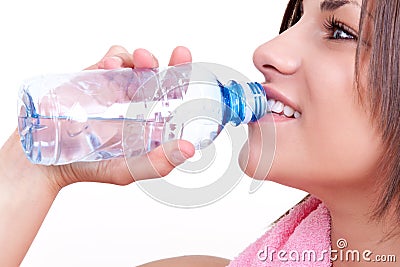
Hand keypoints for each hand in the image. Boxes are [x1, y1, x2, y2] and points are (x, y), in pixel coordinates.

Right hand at [7, 45, 194, 190]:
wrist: (46, 160)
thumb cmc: (89, 166)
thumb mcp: (127, 170)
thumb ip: (157, 163)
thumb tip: (189, 149)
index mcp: (149, 120)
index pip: (174, 98)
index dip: (187, 80)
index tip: (194, 71)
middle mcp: (136, 101)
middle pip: (160, 75)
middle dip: (170, 62)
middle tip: (178, 55)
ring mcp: (115, 88)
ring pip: (137, 62)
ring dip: (144, 57)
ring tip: (141, 61)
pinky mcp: (94, 78)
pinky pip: (112, 60)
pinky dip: (116, 58)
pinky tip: (112, 67)